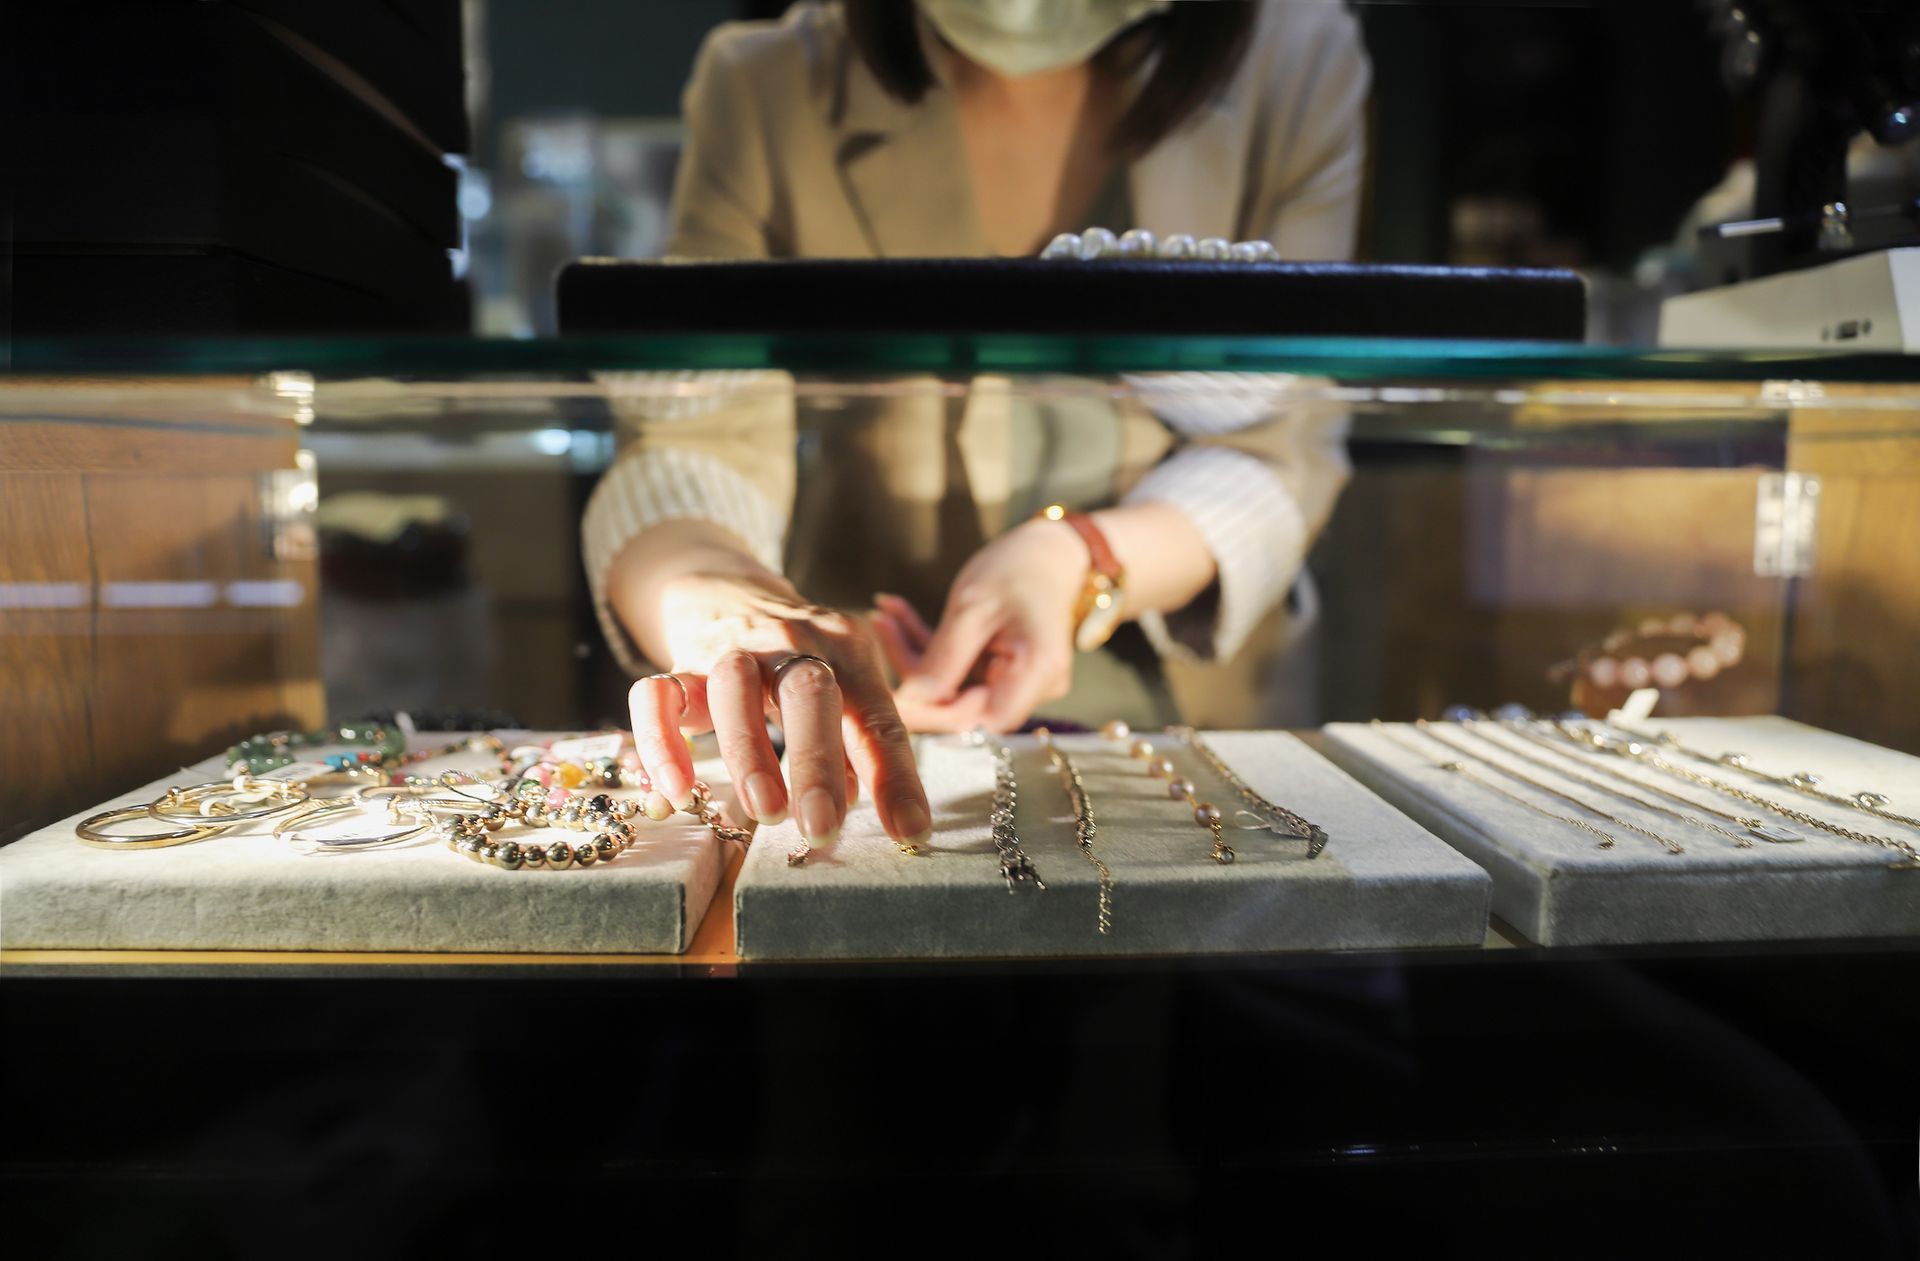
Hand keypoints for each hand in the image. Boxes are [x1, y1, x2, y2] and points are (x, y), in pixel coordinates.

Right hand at [613, 534, 930, 854]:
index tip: (909, 830)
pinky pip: (658, 697)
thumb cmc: (797, 660)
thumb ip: (854, 744)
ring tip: (764, 812)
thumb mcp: (841, 688)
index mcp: (847, 652)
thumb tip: (856, 801)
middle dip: (816, 762)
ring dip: (750, 753)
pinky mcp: (680, 663)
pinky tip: (676, 791)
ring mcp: (731, 649)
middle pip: (808, 692)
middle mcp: (792, 643)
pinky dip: (661, 743)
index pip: (877, 718)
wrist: (728, 592)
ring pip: (734, 688)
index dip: (895, 777)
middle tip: (823, 827)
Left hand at [883, 517, 1085, 732]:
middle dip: (915, 675)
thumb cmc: (1019, 567)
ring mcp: (1016, 682)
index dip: (931, 713)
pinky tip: (898, 615)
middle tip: (877, 634)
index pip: (979, 718)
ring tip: (884, 614)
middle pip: (961, 704)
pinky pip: (958, 671)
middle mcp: (1032, 687)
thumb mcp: (973, 606)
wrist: (1048, 551)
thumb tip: (911, 700)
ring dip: (914, 653)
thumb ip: (943, 659)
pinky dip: (929, 647)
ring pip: (952, 687)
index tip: (886, 695)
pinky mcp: (1000, 672)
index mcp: (1038, 672)